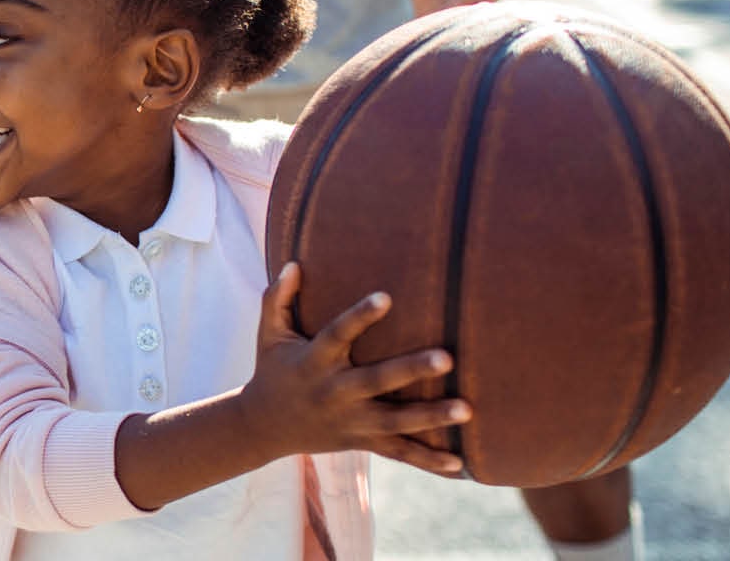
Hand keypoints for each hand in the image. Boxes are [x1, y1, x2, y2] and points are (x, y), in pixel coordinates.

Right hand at [240, 263, 469, 475]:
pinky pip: (398, 453)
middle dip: (411, 370)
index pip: (337, 335)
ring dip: (431, 416)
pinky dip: (428, 461)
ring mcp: (350, 421)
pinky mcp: (361, 441)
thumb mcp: (268, 334)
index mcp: (313, 361)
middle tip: (448, 358)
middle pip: (376, 381)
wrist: (262, 427)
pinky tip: (460, 465)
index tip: (386, 297)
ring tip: (466, 409)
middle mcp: (334, 392)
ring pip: (395, 421)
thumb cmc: (272, 370)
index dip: (360, 316)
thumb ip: (277, 298)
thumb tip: (293, 263)